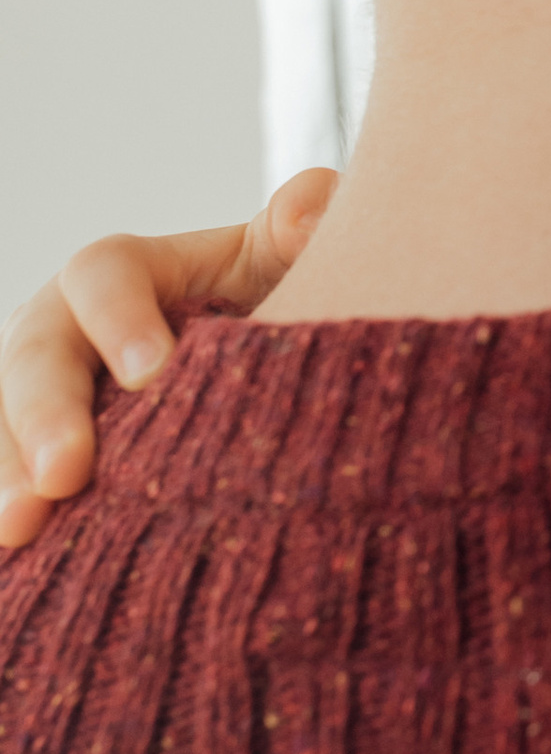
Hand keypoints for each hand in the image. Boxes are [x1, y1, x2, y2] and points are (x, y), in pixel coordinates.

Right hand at [0, 169, 338, 551]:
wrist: (255, 401)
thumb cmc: (268, 321)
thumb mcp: (283, 272)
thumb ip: (296, 234)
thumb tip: (315, 199)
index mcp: (123, 273)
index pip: (100, 274)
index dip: (118, 318)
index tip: (153, 374)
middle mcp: (66, 331)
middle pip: (33, 356)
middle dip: (43, 413)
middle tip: (66, 474)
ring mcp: (40, 400)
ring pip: (2, 424)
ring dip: (7, 474)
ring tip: (22, 527)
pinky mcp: (36, 459)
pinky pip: (6, 476)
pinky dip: (6, 504)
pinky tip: (21, 554)